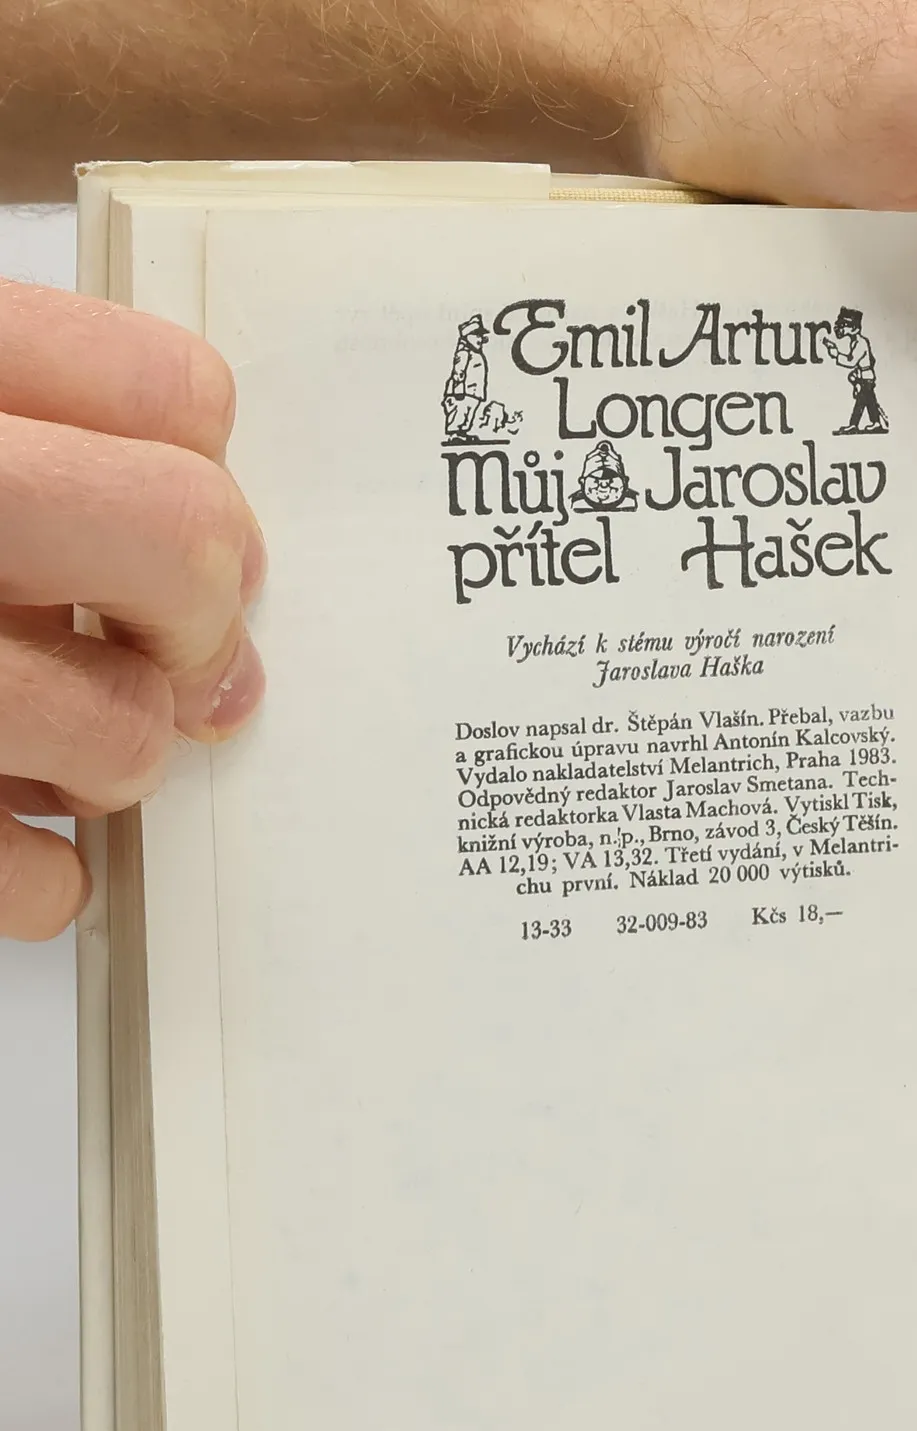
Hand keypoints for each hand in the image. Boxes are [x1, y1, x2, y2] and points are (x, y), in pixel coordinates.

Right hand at [0, 280, 264, 939]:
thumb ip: (54, 457)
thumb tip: (223, 595)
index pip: (174, 395)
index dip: (211, 473)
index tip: (191, 528)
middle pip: (181, 538)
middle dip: (201, 619)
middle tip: (169, 649)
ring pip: (122, 734)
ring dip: (113, 755)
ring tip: (42, 736)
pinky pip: (42, 879)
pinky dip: (44, 872)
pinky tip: (2, 821)